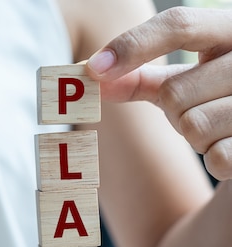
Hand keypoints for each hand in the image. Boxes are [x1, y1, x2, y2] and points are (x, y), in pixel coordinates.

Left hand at [85, 7, 231, 180]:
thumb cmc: (219, 95)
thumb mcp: (187, 77)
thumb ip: (142, 76)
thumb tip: (92, 73)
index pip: (179, 25)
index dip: (132, 47)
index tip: (93, 69)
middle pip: (175, 92)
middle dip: (176, 111)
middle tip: (200, 107)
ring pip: (194, 126)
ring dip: (196, 136)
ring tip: (220, 125)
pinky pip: (218, 157)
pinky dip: (216, 158)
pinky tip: (231, 145)